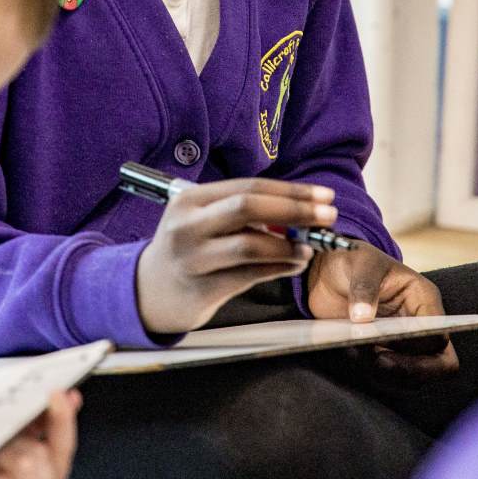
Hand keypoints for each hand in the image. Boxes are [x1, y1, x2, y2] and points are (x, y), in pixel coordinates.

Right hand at [135, 178, 335, 333]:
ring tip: (310, 247)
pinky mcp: (201, 288)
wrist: (149, 291)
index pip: (248, 187)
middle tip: (328, 216)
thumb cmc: (190, 249)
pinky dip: (278, 268)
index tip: (325, 196)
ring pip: (250, 245)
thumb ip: (245, 214)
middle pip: (247, 207)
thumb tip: (303, 212)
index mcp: (190, 199)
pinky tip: (294, 264)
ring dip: (289, 245)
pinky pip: (249, 275)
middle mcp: (187, 225)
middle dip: (294, 210)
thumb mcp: (204, 220)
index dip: (291, 191)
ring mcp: (192, 258)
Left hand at [306, 243, 459, 379]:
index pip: (439, 335)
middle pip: (438, 364)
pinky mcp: (383, 354)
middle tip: (376, 361)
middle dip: (409, 369)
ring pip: (413, 376)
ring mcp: (403, 343)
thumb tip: (362, 318)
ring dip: (387, 374)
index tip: (386, 341)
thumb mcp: (360, 263)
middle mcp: (420, 325)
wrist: (328, 273)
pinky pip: (389, 378)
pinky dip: (372, 375)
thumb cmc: (352, 260)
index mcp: (424, 299)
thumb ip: (364, 287)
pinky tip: (350, 355)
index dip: (419, 344)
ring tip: (356, 353)